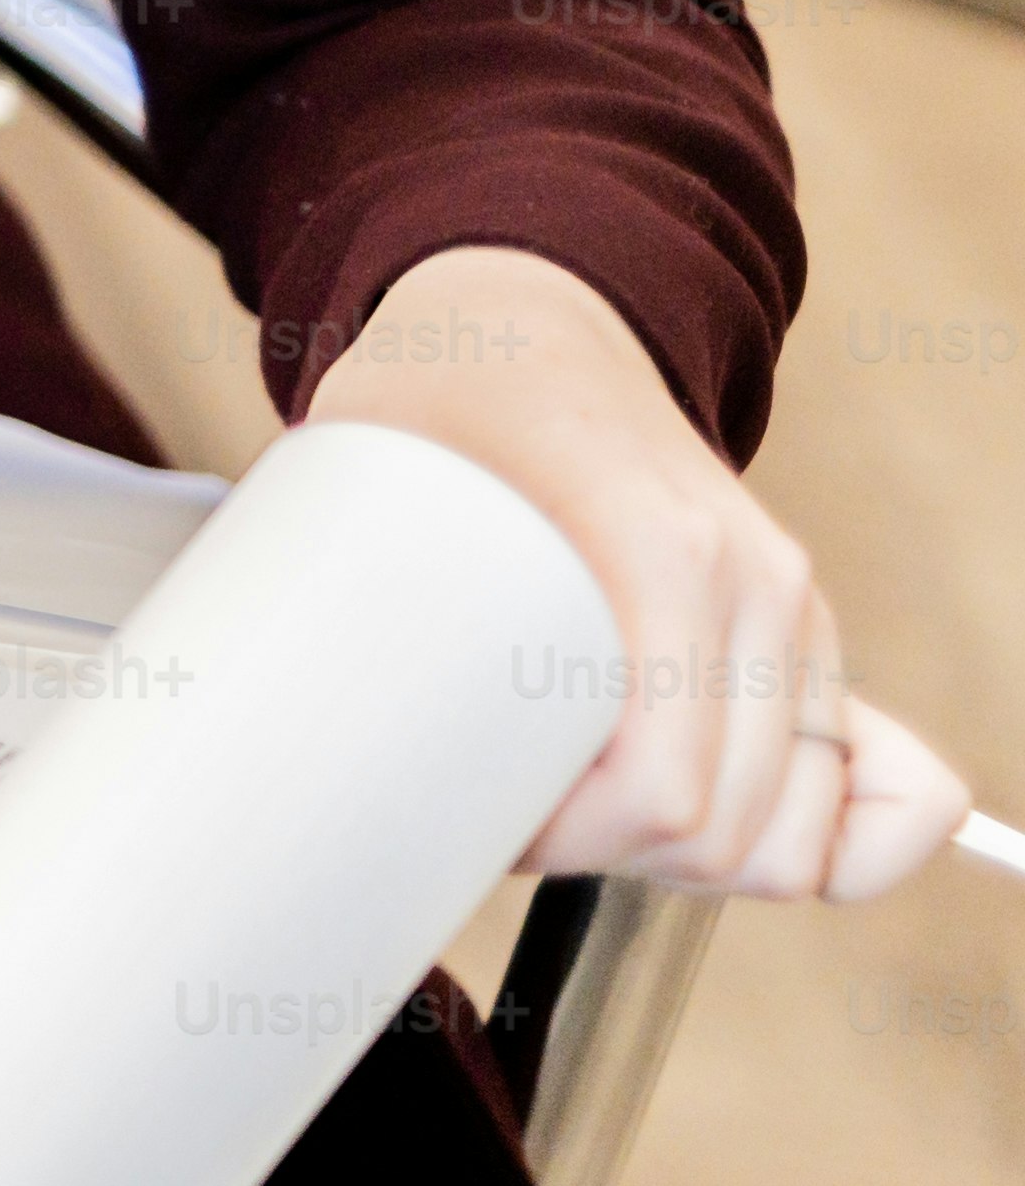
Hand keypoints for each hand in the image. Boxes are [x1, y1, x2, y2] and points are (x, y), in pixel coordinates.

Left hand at [306, 243, 976, 898]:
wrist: (537, 325)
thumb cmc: (451, 397)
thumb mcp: (372, 468)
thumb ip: (344, 587)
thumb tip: (308, 750)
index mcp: (659, 549)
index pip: (658, 790)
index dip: (565, 844)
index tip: (488, 817)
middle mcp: (753, 582)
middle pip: (728, 831)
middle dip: (615, 860)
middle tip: (520, 820)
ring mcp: (794, 609)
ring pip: (797, 834)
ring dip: (691, 861)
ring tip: (591, 817)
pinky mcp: (808, 636)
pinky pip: (878, 792)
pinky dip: (805, 839)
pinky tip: (705, 834)